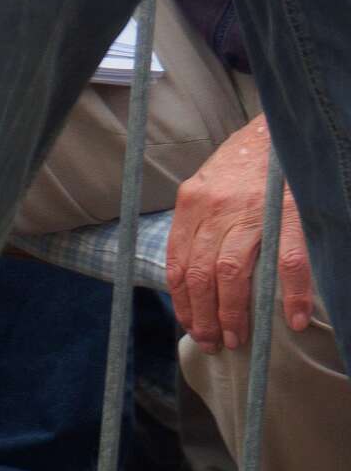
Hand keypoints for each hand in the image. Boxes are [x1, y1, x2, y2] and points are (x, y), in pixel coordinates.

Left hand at [169, 117, 314, 350]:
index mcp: (192, 203)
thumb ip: (199, 223)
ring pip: (232, 274)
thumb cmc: (243, 163)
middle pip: (201, 275)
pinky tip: (292, 319)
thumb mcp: (208, 187)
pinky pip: (287, 262)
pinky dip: (291, 294)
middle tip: (212, 342)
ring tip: (236, 338)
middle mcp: (215, 209)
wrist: (280, 128)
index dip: (182, 300)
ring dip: (232, 312)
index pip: (179, 264)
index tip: (190, 324)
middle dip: (203, 315)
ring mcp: (252, 212)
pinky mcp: (289, 213)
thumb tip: (193, 272)